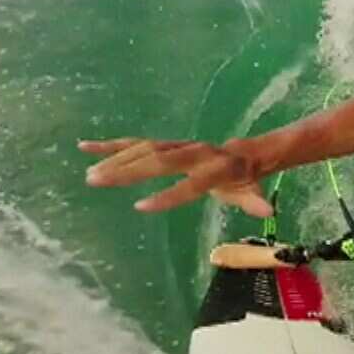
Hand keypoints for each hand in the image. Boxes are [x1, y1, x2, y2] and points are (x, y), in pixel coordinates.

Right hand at [80, 137, 273, 216]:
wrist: (243, 152)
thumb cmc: (243, 180)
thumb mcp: (251, 193)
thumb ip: (254, 202)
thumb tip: (268, 211)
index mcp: (215, 168)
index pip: (190, 184)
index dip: (169, 195)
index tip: (141, 207)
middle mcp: (193, 153)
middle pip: (160, 161)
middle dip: (128, 171)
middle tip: (98, 181)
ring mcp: (177, 145)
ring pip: (144, 149)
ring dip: (116, 159)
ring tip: (90, 174)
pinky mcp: (164, 143)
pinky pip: (136, 142)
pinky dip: (110, 145)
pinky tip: (85, 147)